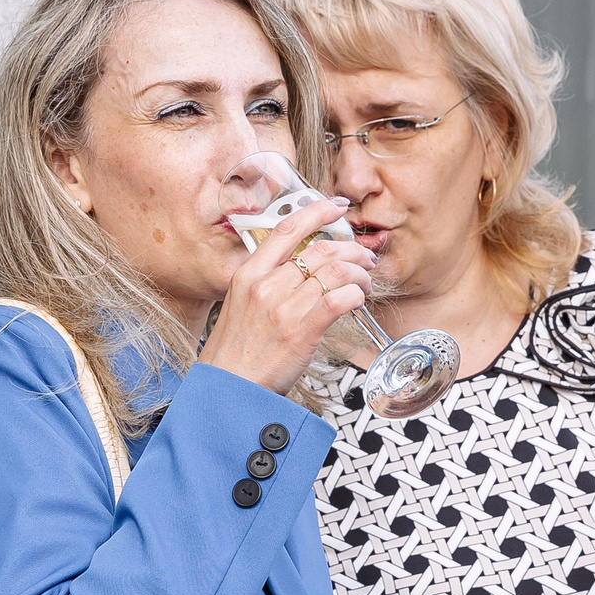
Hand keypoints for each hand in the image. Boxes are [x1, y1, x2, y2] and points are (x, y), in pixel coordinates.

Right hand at [198, 197, 375, 393]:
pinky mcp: (302, 329)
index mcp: (249, 273)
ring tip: (365, 283)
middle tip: (364, 258)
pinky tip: (357, 300)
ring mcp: (284, 306)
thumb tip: (300, 271)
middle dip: (352, 250)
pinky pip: (341, 298)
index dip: (317, 211)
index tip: (336, 206)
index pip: (288, 228)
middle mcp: (266, 284)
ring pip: (337, 271)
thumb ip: (266, 283)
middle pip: (321, 248)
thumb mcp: (240, 305)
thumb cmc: (236, 353)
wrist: (228, 388)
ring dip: (360, 274)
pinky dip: (356, 295)